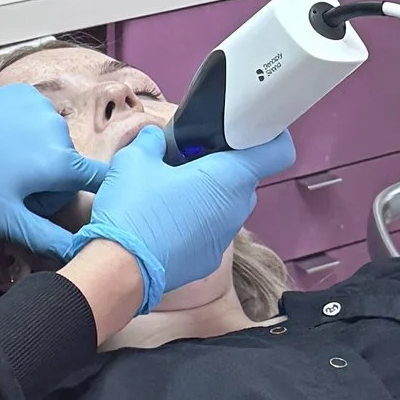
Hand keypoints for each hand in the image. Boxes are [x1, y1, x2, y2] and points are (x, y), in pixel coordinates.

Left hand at [0, 85, 91, 256]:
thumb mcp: (5, 218)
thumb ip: (47, 237)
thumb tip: (78, 251)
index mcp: (60, 162)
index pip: (100, 179)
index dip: (95, 194)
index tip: (81, 202)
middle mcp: (58, 129)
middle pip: (72, 163)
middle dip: (53, 179)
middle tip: (18, 189)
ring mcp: (41, 107)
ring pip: (54, 141)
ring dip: (38, 154)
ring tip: (5, 164)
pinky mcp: (24, 94)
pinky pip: (38, 119)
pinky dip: (26, 131)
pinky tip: (1, 140)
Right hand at [71, 124, 294, 311]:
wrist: (121, 269)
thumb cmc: (135, 208)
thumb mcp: (135, 160)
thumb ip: (151, 142)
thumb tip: (155, 138)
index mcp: (230, 177)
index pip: (278, 152)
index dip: (269, 136)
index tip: (247, 130)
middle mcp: (237, 208)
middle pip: (247, 178)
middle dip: (225, 166)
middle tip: (193, 158)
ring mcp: (225, 238)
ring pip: (228, 206)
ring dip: (210, 195)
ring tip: (175, 190)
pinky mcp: (208, 260)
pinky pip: (211, 231)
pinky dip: (197, 222)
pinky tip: (167, 222)